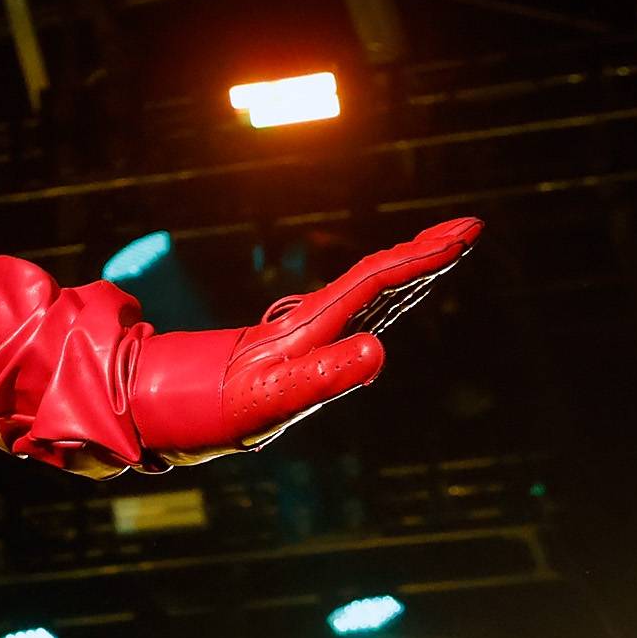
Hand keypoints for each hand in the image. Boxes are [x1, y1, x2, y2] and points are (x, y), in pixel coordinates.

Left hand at [131, 217, 481, 460]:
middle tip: (470, 229)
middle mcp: (312, 322)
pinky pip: (353, 310)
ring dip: (410, 270)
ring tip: (447, 252)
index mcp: (313, 326)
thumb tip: (380, 352)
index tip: (464, 232)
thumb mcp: (276, 398)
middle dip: (426, 252)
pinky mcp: (297, 348)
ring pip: (368, 290)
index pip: (377, 280)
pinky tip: (393, 298)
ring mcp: (306, 333)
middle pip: (379, 275)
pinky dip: (385, 295)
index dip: (422, 257)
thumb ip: (326, 376)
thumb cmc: (217, 409)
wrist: (166, 408)